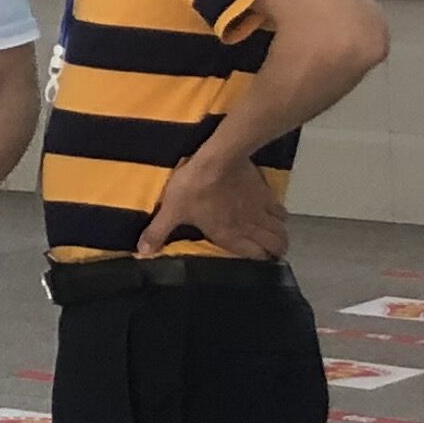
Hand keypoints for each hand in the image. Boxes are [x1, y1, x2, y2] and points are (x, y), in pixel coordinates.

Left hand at [140, 141, 289, 259]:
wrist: (218, 158)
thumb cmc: (193, 187)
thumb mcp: (171, 210)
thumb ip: (158, 232)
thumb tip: (142, 253)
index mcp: (230, 235)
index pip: (256, 257)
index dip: (260, 262)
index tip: (259, 263)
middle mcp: (250, 227)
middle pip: (275, 246)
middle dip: (275, 252)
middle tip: (271, 253)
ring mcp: (261, 210)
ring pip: (281, 231)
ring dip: (280, 237)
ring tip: (275, 239)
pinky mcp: (266, 193)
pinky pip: (281, 210)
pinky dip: (281, 217)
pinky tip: (275, 215)